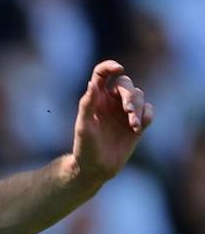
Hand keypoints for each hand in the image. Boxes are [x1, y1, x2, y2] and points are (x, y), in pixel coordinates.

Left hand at [72, 60, 153, 184]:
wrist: (96, 167)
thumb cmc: (85, 146)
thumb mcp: (83, 125)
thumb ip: (88, 103)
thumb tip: (93, 82)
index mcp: (95, 97)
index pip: (102, 74)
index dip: (109, 66)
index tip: (118, 68)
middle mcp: (110, 101)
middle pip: (126, 84)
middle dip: (130, 96)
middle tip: (129, 111)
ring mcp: (124, 112)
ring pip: (140, 96)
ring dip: (139, 108)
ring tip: (133, 125)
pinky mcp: (137, 123)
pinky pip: (149, 111)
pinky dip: (147, 116)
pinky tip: (137, 129)